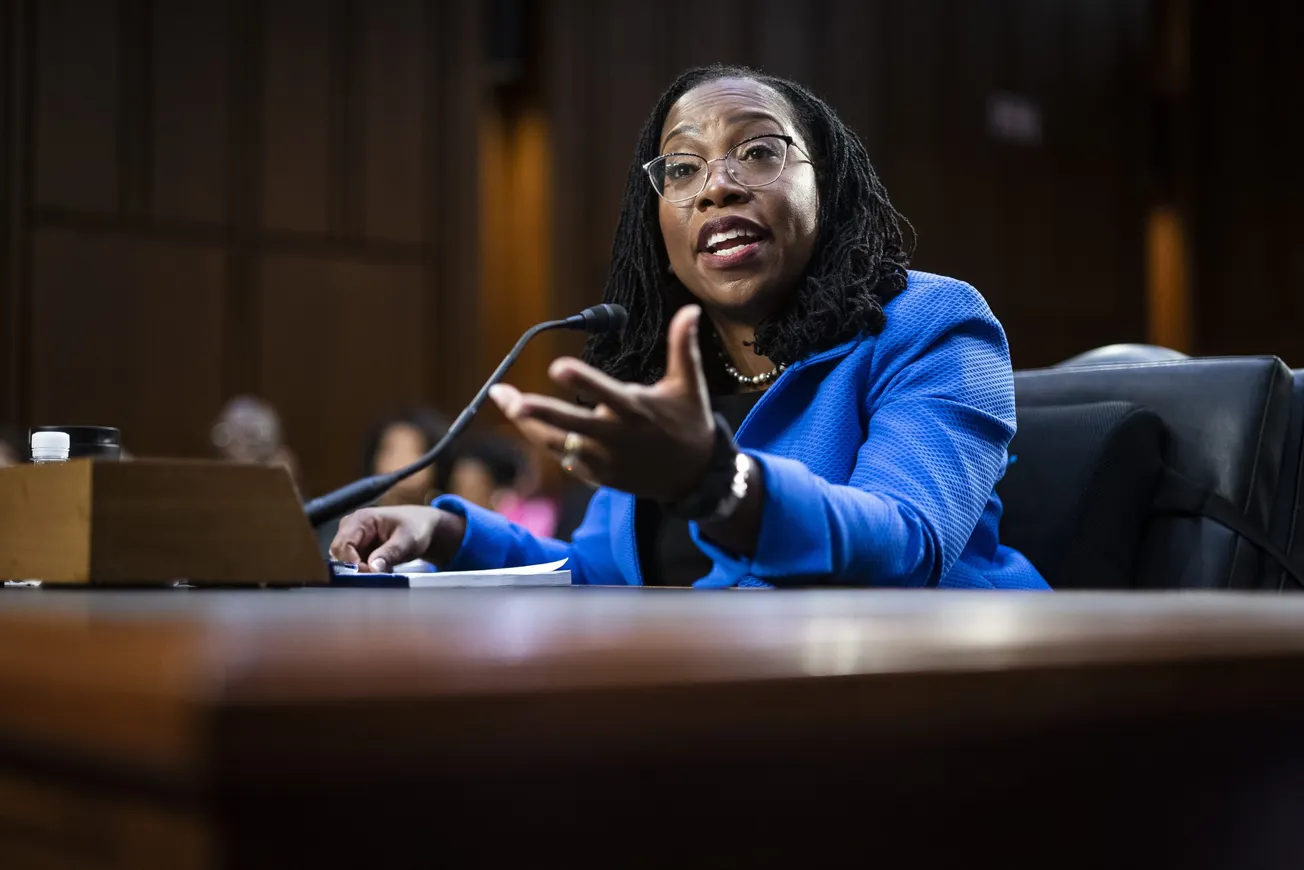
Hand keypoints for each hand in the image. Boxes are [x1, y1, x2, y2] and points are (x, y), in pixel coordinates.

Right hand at [329, 506, 465, 571]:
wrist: (423, 527)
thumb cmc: (416, 528)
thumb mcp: (408, 540)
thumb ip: (390, 553)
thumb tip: (373, 569)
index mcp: (361, 519)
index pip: (343, 544)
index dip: (352, 562)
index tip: (370, 573)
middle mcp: (351, 526)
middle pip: (339, 553)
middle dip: (355, 568)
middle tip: (377, 575)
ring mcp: (352, 537)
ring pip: (344, 561)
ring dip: (360, 570)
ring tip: (382, 571)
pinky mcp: (357, 548)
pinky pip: (352, 564)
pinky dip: (364, 571)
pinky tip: (380, 571)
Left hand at [489, 305, 714, 501]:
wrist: (692, 476)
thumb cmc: (689, 423)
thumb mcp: (689, 385)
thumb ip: (683, 347)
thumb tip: (689, 310)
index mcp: (636, 411)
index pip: (605, 393)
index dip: (581, 380)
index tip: (556, 367)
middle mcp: (616, 437)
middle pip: (571, 424)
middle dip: (540, 413)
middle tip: (512, 400)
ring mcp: (604, 459)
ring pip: (558, 443)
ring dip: (530, 425)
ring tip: (505, 401)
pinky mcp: (597, 475)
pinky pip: (564, 458)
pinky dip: (544, 440)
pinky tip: (524, 421)